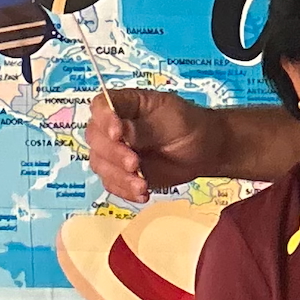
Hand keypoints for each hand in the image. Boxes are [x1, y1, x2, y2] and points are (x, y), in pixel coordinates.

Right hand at [88, 89, 217, 202]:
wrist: (203, 150)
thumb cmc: (187, 123)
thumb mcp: (170, 111)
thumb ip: (142, 120)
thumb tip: (119, 129)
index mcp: (123, 105)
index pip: (100, 106)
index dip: (104, 119)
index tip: (117, 133)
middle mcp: (111, 128)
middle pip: (95, 139)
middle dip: (113, 154)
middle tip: (134, 164)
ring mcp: (114, 152)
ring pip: (100, 164)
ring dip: (119, 177)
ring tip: (142, 185)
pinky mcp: (121, 173)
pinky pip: (112, 184)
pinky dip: (125, 191)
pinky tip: (142, 193)